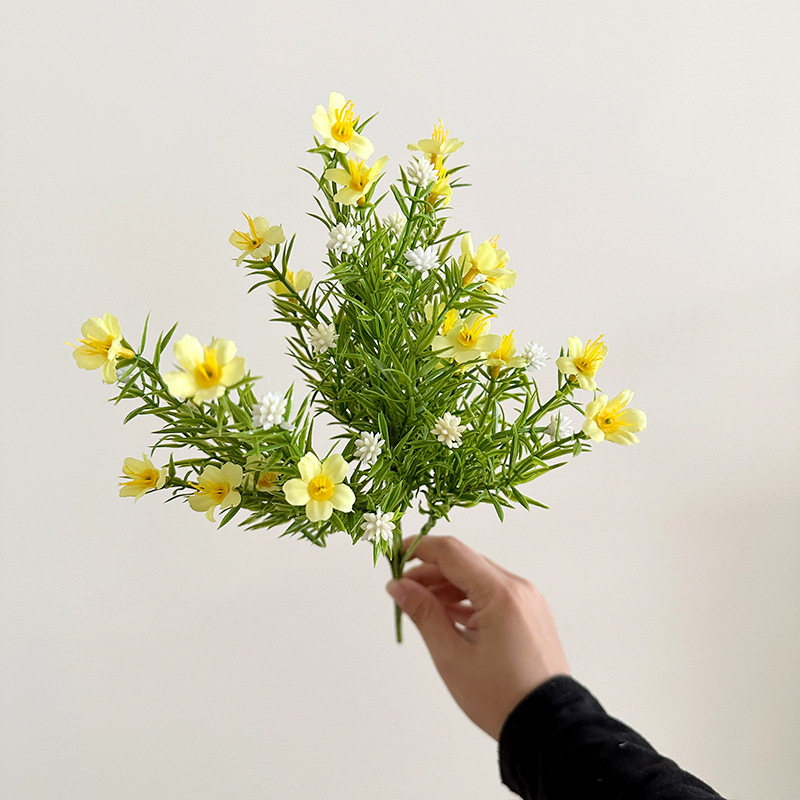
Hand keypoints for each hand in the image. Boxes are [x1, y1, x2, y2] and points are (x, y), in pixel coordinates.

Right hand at [386, 535, 569, 739]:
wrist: (549, 727)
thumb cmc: (500, 697)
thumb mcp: (452, 656)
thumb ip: (423, 613)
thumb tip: (398, 586)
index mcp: (501, 594)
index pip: (452, 553)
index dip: (419, 548)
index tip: (394, 556)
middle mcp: (518, 588)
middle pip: (465, 563)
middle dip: (430, 571)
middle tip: (401, 590)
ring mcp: (527, 600)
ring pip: (478, 577)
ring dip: (447, 586)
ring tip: (420, 606)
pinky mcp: (530, 613)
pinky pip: (493, 594)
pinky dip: (468, 599)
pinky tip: (446, 615)